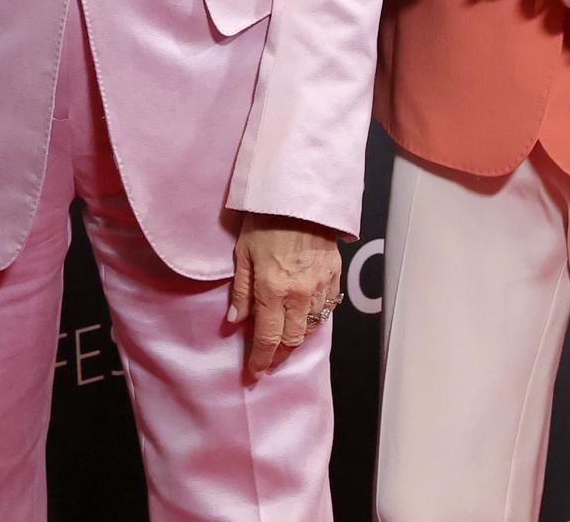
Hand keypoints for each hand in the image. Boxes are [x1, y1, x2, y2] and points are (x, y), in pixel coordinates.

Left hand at [229, 215, 341, 377]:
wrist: (301, 197)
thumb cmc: (266, 220)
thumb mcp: (243, 253)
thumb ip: (241, 290)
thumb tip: (235, 320)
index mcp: (272, 289)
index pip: (267, 338)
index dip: (260, 359)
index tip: (254, 372)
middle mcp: (299, 294)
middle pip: (292, 340)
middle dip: (279, 355)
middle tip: (268, 361)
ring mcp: (320, 286)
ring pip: (311, 327)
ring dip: (297, 339)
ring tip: (284, 343)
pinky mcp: (334, 276)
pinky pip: (326, 309)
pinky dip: (314, 319)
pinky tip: (304, 319)